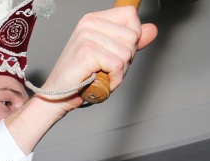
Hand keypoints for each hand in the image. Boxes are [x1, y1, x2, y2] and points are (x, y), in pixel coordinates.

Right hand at [39, 6, 156, 109]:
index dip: (132, 37)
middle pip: (132, 36)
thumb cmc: (80, 78)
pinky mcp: (87, 52)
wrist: (57, 97)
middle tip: (105, 68)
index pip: (130, 15)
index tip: (115, 52)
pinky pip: (118, 65)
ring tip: (101, 76)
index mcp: (93, 19)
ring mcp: (87, 36)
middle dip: (126, 59)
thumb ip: (131, 42)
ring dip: (119, 72)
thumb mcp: (110, 55)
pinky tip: (100, 82)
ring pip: (127, 53)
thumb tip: (153, 29)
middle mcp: (89, 23)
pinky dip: (114, 79)